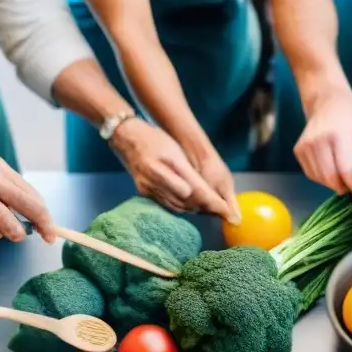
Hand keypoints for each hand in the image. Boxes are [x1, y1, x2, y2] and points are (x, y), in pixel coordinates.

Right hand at [111, 119, 235, 220]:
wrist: (125, 138)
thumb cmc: (154, 139)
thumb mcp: (175, 151)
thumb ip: (189, 173)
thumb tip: (202, 194)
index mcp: (167, 165)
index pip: (196, 190)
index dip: (212, 203)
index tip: (226, 211)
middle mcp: (156, 180)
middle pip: (187, 202)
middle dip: (207, 209)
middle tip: (224, 213)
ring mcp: (148, 188)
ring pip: (177, 207)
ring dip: (195, 210)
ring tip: (212, 211)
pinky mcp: (144, 192)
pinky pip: (167, 205)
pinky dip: (182, 208)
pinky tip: (192, 207)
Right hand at [295, 89, 351, 196]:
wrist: (326, 100)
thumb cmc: (351, 116)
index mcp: (339, 136)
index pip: (346, 170)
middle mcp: (319, 142)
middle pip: (331, 178)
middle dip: (345, 187)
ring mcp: (306, 146)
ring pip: (320, 179)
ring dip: (334, 184)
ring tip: (343, 176)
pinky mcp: (299, 150)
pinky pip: (311, 174)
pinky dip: (323, 178)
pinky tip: (331, 169)